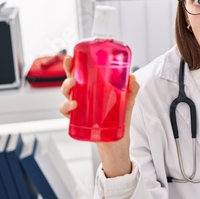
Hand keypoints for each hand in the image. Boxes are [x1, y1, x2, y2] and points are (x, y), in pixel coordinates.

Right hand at [59, 55, 139, 176]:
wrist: (117, 141)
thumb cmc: (119, 119)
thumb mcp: (127, 101)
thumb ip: (131, 89)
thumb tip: (133, 77)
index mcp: (93, 89)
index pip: (81, 74)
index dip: (74, 65)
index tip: (71, 57)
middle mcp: (83, 97)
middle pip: (71, 81)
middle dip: (68, 73)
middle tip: (72, 69)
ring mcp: (80, 108)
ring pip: (66, 95)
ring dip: (66, 88)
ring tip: (73, 86)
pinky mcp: (78, 120)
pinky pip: (66, 112)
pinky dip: (66, 107)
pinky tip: (73, 105)